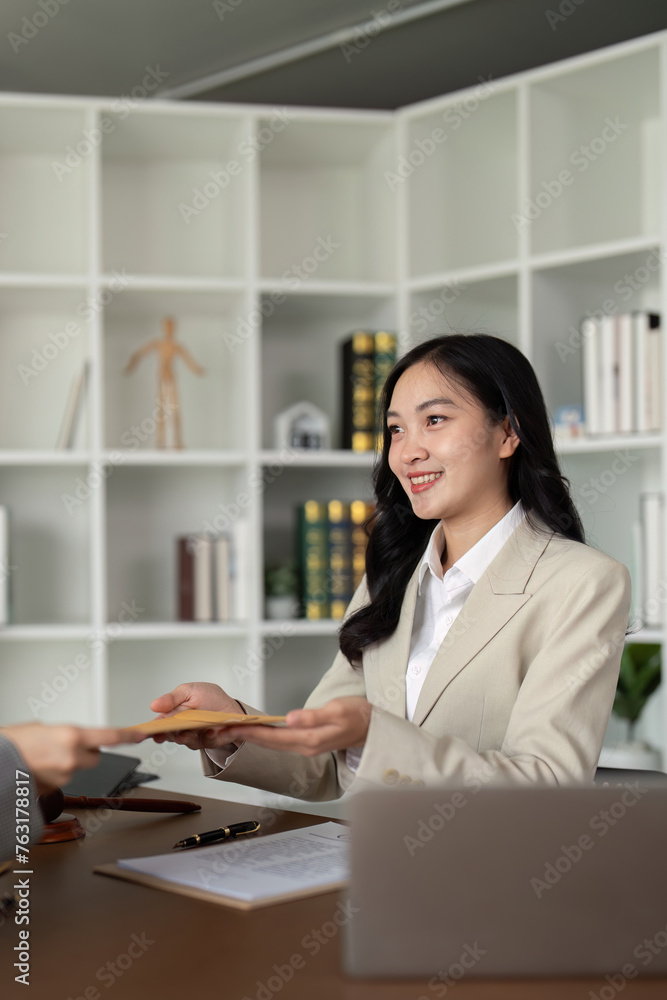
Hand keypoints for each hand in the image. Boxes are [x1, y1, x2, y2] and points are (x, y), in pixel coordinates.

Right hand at [1, 723, 142, 792]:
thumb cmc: (13, 743)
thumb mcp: (43, 728)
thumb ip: (66, 734)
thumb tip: (75, 738)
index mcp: (72, 736)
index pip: (110, 736)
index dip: (128, 736)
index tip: (140, 735)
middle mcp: (72, 757)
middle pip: (95, 757)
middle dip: (86, 752)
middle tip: (66, 746)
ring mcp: (64, 776)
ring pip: (77, 770)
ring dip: (68, 764)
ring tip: (44, 758)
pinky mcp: (55, 790)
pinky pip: (63, 780)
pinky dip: (55, 775)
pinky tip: (39, 769)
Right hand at [149, 682, 243, 750]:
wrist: (232, 706)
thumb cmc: (209, 698)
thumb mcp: (189, 691)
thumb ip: (172, 699)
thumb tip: (154, 705)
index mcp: (175, 715)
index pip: (160, 724)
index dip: (151, 729)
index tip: (145, 731)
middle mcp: (183, 728)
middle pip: (170, 735)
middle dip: (166, 735)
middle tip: (163, 733)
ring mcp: (196, 736)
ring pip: (186, 741)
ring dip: (185, 737)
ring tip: (186, 732)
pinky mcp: (210, 740)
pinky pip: (207, 742)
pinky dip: (208, 737)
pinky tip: (210, 730)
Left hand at [222, 697, 372, 757]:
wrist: (374, 728)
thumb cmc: (358, 716)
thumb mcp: (338, 711)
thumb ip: (313, 717)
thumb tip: (289, 718)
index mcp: (309, 740)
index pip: (271, 737)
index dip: (248, 732)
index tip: (228, 727)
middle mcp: (304, 746)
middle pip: (267, 742)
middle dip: (242, 736)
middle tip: (217, 730)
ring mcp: (306, 746)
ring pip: (272, 742)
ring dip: (250, 737)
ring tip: (229, 730)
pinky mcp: (307, 741)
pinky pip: (280, 740)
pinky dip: (264, 735)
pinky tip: (255, 731)